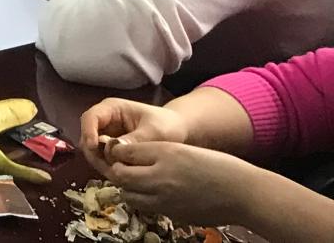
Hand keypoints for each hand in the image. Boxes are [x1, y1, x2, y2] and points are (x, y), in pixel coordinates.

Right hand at [82, 98, 189, 167]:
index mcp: (111, 109)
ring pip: (92, 150)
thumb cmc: (167, 125)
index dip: (88, 132)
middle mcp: (104, 121)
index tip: (94, 148)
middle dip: (94, 153)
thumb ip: (135, 139)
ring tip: (118, 175)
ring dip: (100, 162)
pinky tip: (121, 175)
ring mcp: (106, 135)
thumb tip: (115, 150)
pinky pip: (102, 159)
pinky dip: (108, 167)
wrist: (178, 131)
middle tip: (109, 169)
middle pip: (87, 136)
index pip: (90, 117)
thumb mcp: (154, 131)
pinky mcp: (111, 149)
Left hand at [102, 140, 267, 224]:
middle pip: (121, 176)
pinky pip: (147, 208)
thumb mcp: (182, 148)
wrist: (244, 193)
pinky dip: (145, 201)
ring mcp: (166, 201)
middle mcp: (161, 178)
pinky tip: (156, 194)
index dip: (118, 152)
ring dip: (129, 189)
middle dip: (119, 172)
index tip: (120, 151)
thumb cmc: (217, 166)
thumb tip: (126, 155)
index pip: (124, 153)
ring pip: (129, 196)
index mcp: (164, 154)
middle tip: (126, 168)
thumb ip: (153, 151)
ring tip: (140, 182)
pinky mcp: (173, 216)